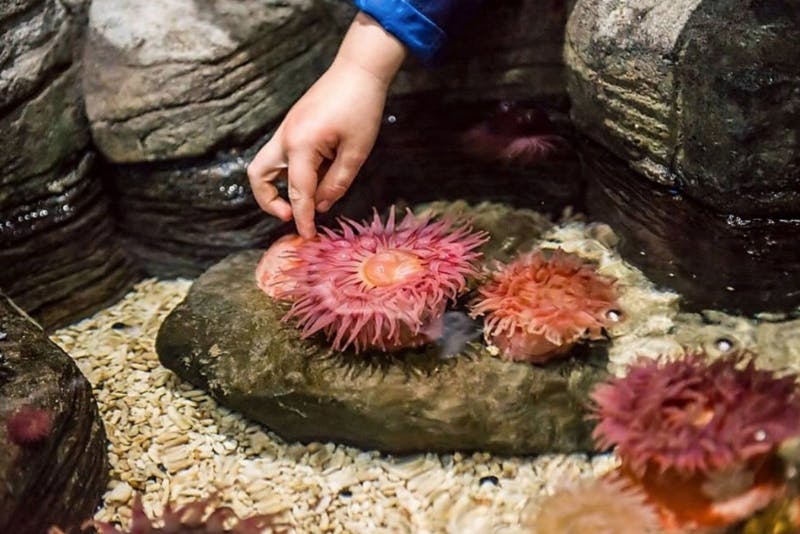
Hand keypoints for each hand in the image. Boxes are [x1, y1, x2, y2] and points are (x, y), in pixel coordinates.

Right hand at [247, 12, 406, 238]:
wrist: (358, 70)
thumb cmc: (362, 108)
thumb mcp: (356, 152)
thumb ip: (336, 184)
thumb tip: (320, 207)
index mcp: (300, 145)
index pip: (297, 192)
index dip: (302, 219)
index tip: (307, 238)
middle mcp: (285, 138)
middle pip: (259, 177)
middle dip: (270, 202)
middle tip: (293, 216)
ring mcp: (285, 130)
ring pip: (265, 166)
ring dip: (277, 187)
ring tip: (304, 199)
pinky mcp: (292, 126)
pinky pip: (281, 156)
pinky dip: (290, 173)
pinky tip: (317, 176)